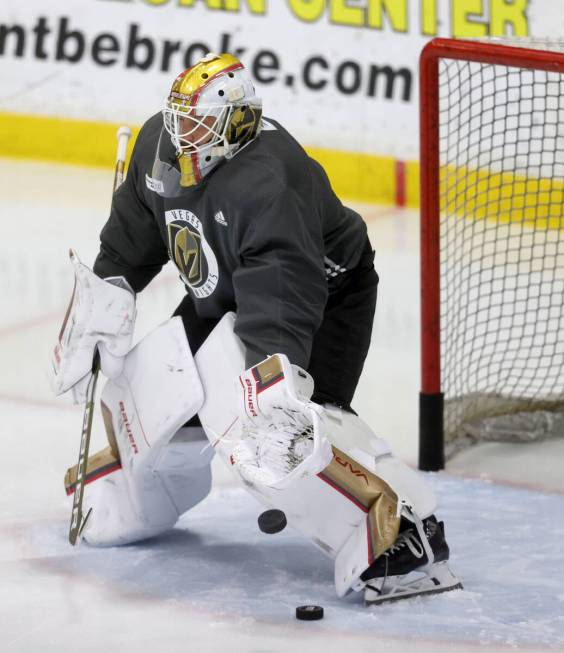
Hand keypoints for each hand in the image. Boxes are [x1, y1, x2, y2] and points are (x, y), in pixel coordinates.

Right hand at [49, 250, 135, 402]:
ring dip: (73, 372)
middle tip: (79, 398)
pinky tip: (82, 365)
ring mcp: (70, 332)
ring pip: (67, 359)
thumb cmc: (115, 307)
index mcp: (79, 346)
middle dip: (73, 383)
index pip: (72, 375)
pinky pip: (70, 349)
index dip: (77, 389)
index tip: (80, 401)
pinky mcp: (74, 326)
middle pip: (67, 369)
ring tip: (79, 386)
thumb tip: (108, 376)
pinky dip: (74, 360)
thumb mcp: (120, 337)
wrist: (109, 278)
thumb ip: (113, 360)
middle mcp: (70, 341)